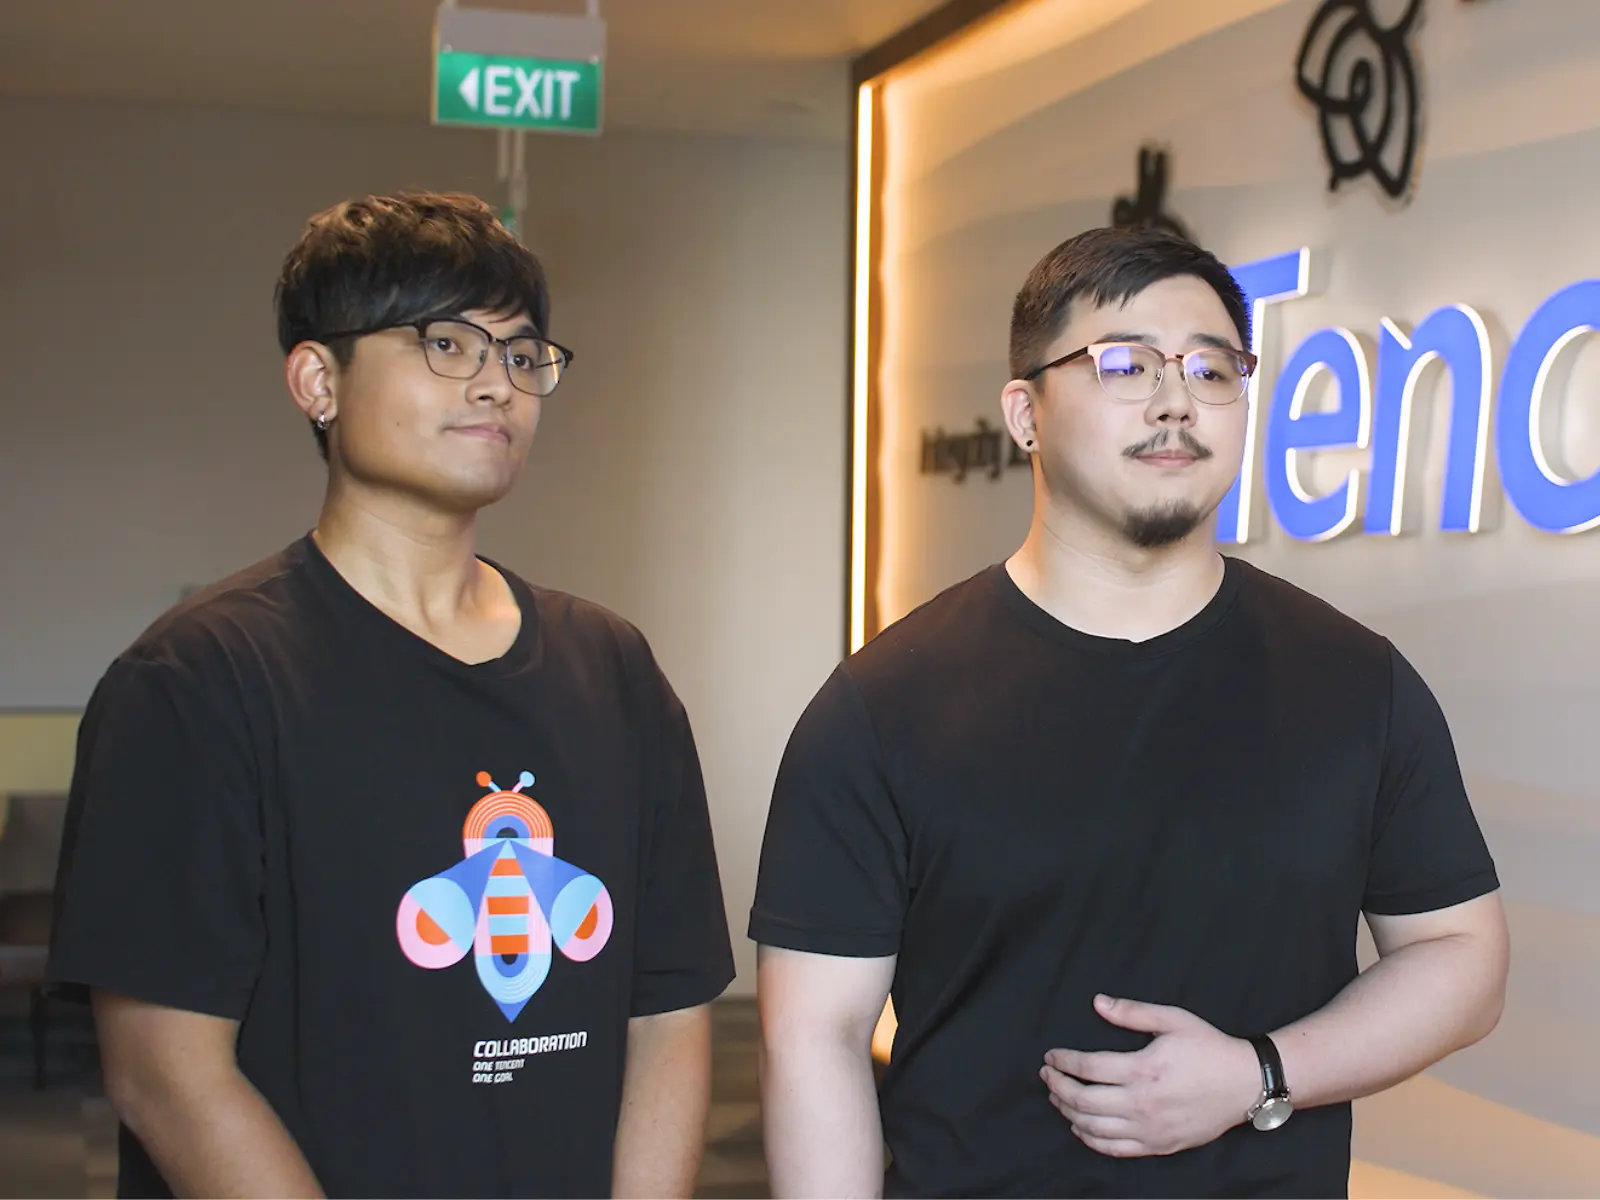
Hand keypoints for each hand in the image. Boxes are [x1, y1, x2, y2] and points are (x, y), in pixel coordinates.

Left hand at [1040, 994, 1260, 1158]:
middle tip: (1048, 1076)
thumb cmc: (1209, 1049)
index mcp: (1143, 1069)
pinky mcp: (1159, 1145)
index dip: (1063, 1062)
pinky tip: (1080, 1126)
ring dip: (1068, 1112)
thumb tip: (1098, 1003)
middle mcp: (1142, 1103)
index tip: (1051, 1056)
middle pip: (1083, 1100)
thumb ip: (1132, 1012)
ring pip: (1093, 1127)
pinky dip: (1090, 1139)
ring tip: (1058, 1097)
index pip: (1087, 1068)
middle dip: (1058, 1086)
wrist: (1245, 1084)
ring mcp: (1150, 1129)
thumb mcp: (1173, 1019)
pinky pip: (1114, 1148)